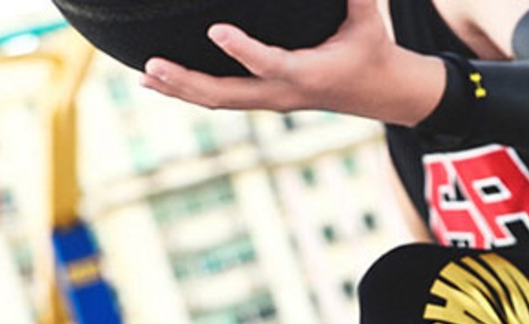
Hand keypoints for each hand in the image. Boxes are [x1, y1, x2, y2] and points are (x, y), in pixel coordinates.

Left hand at [139, 0, 445, 126]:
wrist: (383, 94)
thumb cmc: (373, 50)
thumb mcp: (368, 18)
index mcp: (309, 74)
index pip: (272, 64)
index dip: (244, 50)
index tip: (216, 30)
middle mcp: (284, 95)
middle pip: (229, 95)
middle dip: (189, 80)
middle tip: (153, 64)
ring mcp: (273, 101)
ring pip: (220, 101)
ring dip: (181, 89)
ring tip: (146, 76)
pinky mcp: (267, 99)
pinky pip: (223, 100)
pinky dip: (191, 92)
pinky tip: (162, 82)